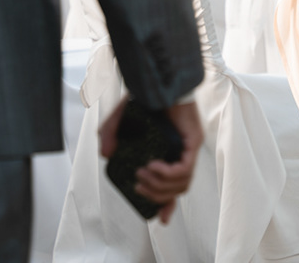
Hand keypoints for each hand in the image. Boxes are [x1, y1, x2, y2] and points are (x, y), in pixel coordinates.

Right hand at [97, 98, 203, 223]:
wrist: (159, 78)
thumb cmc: (145, 96)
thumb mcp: (121, 118)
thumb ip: (111, 135)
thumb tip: (105, 155)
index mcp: (168, 153)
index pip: (173, 185)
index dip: (167, 204)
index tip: (160, 219)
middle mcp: (181, 154)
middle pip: (177, 190)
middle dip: (156, 195)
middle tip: (138, 186)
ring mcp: (189, 148)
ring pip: (182, 183)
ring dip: (160, 185)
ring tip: (142, 174)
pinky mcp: (193, 141)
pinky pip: (184, 168)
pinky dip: (168, 174)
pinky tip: (154, 167)